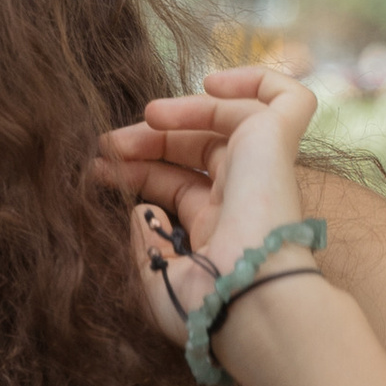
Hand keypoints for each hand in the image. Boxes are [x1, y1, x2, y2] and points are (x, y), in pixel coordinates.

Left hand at [101, 64, 323, 358]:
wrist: (244, 301)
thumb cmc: (204, 307)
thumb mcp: (156, 279)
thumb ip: (144, 242)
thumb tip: (140, 208)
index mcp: (218, 229)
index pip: (177, 183)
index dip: (138, 169)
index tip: (98, 169)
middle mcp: (244, 197)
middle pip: (196, 147)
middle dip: (149, 139)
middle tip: (108, 145)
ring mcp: (263, 170)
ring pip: (229, 117)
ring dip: (184, 109)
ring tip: (147, 116)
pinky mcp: (278, 144)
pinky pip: (287, 96)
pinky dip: (253, 78)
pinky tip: (211, 86)